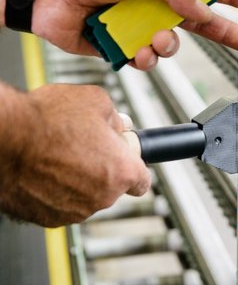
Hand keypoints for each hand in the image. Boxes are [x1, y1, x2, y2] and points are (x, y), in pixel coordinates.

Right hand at [0, 83, 150, 226]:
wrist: (2, 140)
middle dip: (102, 167)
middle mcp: (102, 197)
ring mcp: (74, 211)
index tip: (125, 159)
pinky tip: (44, 169)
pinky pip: (60, 204)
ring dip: (78, 180)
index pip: (142, 181)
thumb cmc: (46, 120)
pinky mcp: (48, 219)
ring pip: (85, 196)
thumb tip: (119, 125)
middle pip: (112, 186)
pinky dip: (55, 191)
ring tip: (58, 154)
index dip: (133, 166)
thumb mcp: (96, 101)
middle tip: (83, 146)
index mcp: (121, 171)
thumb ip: (117, 118)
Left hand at [32, 0, 237, 69]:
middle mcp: (155, 6)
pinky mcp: (124, 48)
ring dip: (168, 45)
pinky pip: (146, 61)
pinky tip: (135, 50)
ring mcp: (140, 28)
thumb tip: (201, 8)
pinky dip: (144, 58)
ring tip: (154, 39)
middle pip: (200, 23)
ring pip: (172, 46)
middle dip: (227, 33)